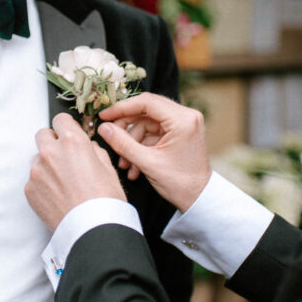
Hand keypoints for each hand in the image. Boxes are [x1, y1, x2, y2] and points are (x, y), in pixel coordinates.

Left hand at [25, 113, 125, 230]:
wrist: (92, 231)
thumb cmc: (105, 202)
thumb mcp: (109, 169)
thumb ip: (94, 151)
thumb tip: (88, 147)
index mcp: (72, 142)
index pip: (60, 119)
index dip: (66, 127)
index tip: (68, 134)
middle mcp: (51, 152)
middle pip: (42, 135)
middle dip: (52, 142)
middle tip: (64, 157)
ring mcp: (37, 171)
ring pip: (37, 159)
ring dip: (47, 165)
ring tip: (63, 183)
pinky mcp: (29, 189)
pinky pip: (34, 180)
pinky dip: (43, 184)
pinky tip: (57, 196)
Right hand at [97, 93, 210, 211]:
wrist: (198, 199)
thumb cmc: (180, 183)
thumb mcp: (147, 163)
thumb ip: (122, 143)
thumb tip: (103, 128)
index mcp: (182, 120)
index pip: (146, 102)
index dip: (122, 108)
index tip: (105, 116)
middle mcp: (186, 116)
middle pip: (146, 110)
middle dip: (126, 125)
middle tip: (111, 136)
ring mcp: (184, 123)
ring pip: (147, 123)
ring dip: (133, 141)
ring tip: (125, 163)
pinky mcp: (179, 132)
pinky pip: (153, 132)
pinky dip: (142, 146)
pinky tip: (134, 165)